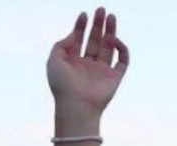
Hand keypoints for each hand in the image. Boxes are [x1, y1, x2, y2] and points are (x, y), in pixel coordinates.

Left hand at [47, 8, 129, 126]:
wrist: (76, 106)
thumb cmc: (63, 86)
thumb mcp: (54, 60)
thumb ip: (61, 44)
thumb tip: (74, 34)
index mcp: (73, 63)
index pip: (79, 40)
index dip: (81, 26)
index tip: (84, 15)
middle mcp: (88, 66)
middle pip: (95, 41)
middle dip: (98, 25)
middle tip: (101, 10)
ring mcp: (102, 72)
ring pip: (109, 48)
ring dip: (111, 31)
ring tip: (110, 16)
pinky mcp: (114, 78)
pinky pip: (122, 60)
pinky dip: (121, 48)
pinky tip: (113, 39)